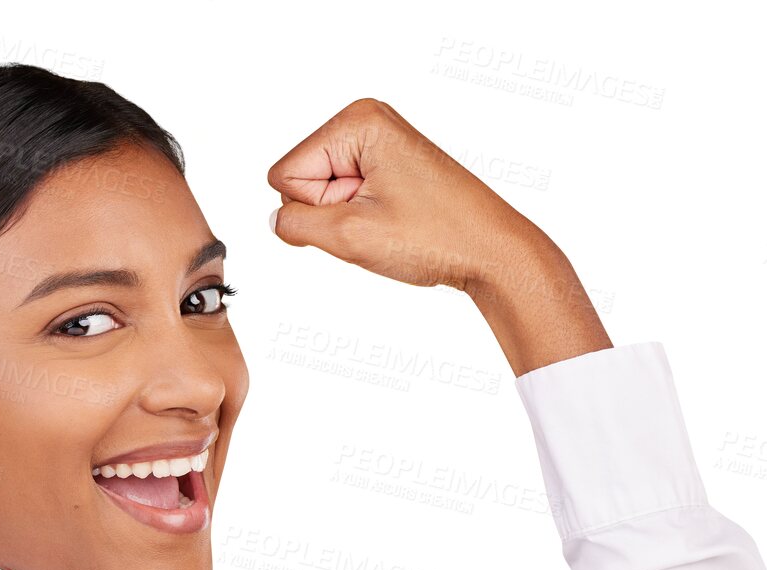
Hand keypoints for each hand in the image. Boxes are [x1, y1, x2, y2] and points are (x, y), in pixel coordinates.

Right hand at [265, 97, 542, 290]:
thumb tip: (276, 220)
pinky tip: (394, 224)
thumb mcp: (350, 236)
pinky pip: (346, 198)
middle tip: (377, 223)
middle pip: (303, 180)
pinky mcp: (388, 166)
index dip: (312, 210)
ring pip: (323, 195)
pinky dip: (361, 220)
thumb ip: (296, 225)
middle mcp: (367, 121)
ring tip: (389, 224)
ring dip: (346, 221)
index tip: (359, 216)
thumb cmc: (437, 236)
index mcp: (357, 121)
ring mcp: (379, 143)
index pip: (286, 175)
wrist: (491, 251)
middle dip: (330, 214)